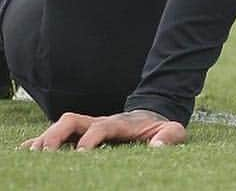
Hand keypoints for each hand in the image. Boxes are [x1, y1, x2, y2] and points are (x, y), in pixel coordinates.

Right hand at [19, 109, 186, 150]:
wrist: (151, 116)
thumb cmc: (159, 129)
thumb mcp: (172, 130)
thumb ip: (169, 136)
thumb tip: (157, 147)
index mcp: (120, 123)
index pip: (101, 126)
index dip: (90, 139)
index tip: (82, 155)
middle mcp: (99, 122)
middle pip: (72, 120)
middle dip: (57, 135)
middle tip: (45, 155)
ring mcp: (87, 127)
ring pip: (60, 126)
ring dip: (45, 139)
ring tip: (32, 156)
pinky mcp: (79, 134)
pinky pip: (57, 134)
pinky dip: (39, 141)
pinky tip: (25, 151)